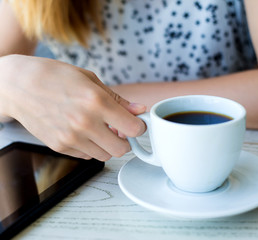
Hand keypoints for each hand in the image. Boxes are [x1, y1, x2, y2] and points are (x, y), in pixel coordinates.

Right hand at [0, 55, 145, 160]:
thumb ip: (117, 100)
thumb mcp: (90, 80)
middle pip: (121, 149)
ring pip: (105, 155)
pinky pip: (87, 156)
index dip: (139, 128)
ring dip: (107, 145)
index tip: (136, 125)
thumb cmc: (55, 77)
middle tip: (119, 130)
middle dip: (125, 141)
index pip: (133, 129)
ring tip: (99, 130)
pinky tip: (83, 133)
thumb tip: (138, 110)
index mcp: (96, 102)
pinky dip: (91, 147)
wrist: (19, 85)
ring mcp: (71, 138)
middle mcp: (85, 123)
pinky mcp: (60, 146)